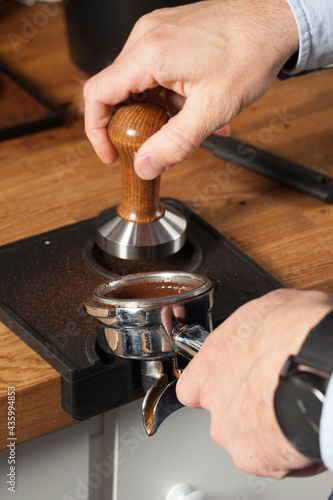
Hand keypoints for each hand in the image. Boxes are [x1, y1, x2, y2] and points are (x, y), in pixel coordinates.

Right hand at [84, 0, 298, 179]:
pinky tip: (193, 108)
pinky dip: (167, 96)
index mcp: (148, 53)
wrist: (275, 19)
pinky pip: (154, 71)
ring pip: (138, 83)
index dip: (96, 130)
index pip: (97, 94)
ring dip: (156, 112)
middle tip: (153, 144)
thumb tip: (146, 166)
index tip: (110, 154)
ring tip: (187, 124)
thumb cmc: (250, 53)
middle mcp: (146, 37)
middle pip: (116, 91)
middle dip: (132, 125)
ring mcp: (156, 32)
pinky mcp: (169, 34)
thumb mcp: (211, 110)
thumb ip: (174, 144)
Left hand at [176, 289, 332, 477]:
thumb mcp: (275, 305)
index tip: (225, 386)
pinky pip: (268, 459)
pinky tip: (303, 429)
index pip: (190, 386)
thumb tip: (274, 325)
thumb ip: (258, 329)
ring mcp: (230, 428)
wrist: (322, 366)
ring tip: (293, 411)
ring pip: (243, 436)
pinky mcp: (254, 457)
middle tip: (274, 394)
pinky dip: (285, 451)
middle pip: (221, 411)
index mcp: (214, 357)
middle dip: (245, 407)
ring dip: (264, 429)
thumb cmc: (300, 331)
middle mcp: (215, 394)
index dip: (209, 387)